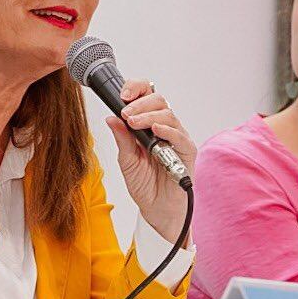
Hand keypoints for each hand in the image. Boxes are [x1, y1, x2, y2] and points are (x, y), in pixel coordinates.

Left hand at [103, 79, 196, 240]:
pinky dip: (167, 130)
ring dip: (148, 115)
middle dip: (139, 103)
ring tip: (134, 123)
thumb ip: (122, 138)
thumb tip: (111, 118)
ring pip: (168, 114)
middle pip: (158, 100)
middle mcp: (164, 128)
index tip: (122, 95)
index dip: (136, 89)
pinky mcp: (186, 152)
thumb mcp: (126, 160)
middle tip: (126, 114)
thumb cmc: (144, 185)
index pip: (146, 96)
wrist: (156, 209)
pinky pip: (180, 136)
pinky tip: (156, 130)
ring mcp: (176, 138)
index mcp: (148, 125)